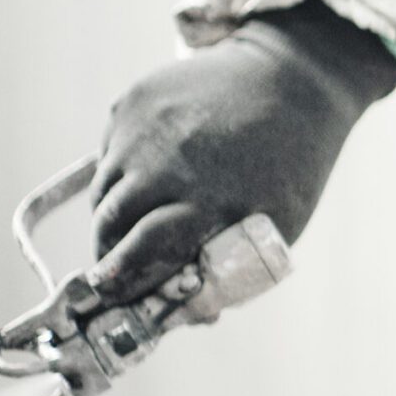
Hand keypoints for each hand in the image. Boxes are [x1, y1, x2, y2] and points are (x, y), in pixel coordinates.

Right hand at [89, 2, 395, 301]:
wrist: (292, 78)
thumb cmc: (288, 167)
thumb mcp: (276, 227)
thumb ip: (227, 270)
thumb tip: (175, 316)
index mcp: (214, 198)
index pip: (143, 250)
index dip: (120, 279)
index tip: (109, 294)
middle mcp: (172, 159)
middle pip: (110, 223)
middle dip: (107, 254)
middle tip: (116, 270)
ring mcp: (147, 126)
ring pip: (103, 192)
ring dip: (111, 217)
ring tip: (139, 224)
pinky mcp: (135, 101)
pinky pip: (109, 155)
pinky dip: (121, 175)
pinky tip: (155, 173)